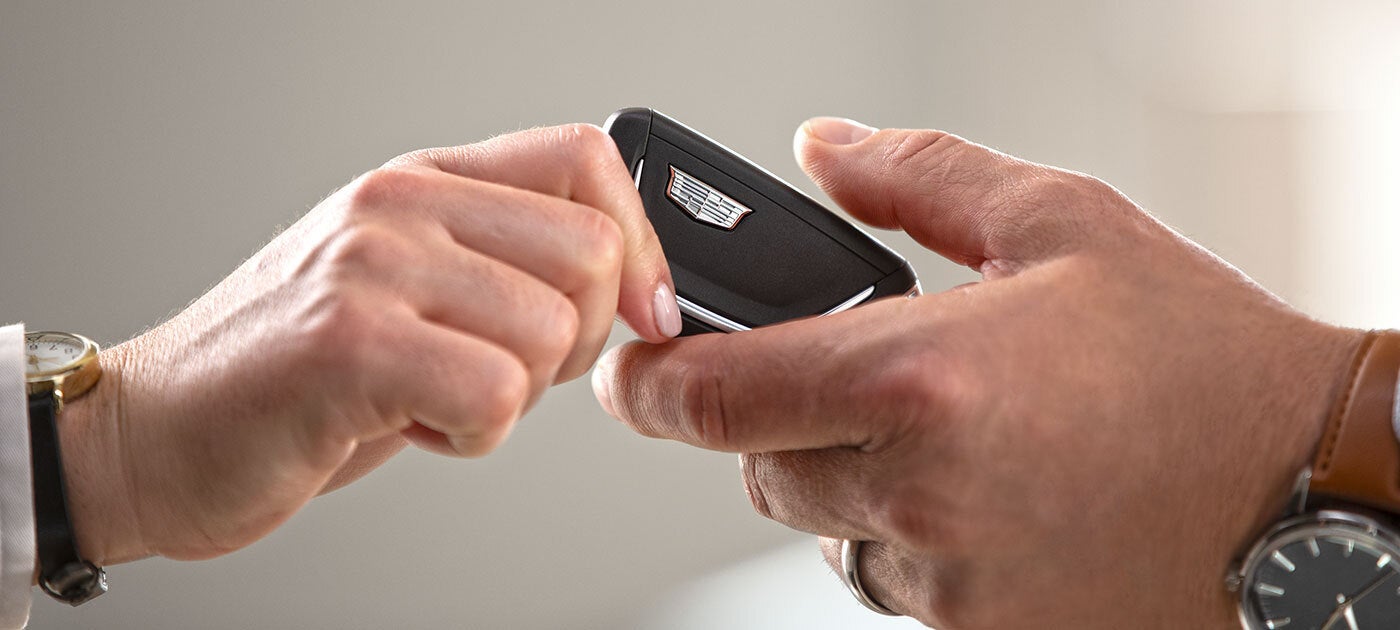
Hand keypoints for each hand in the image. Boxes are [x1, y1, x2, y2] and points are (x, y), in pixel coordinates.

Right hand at [59, 124, 678, 564]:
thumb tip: (632, 288)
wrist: (155, 434)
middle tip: (498, 374)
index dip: (641, 244)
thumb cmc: (293, 376)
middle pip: (590, 253)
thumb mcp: (407, 290)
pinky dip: (470, 435)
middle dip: (572, 342)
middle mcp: (399, 206)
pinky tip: (406, 424)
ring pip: (550, 333)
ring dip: (511, 400)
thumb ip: (506, 269)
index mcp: (424, 184)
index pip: (585, 159)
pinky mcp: (349, 341)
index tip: (642, 313)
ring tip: (431, 398)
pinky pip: (495, 393)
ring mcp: (371, 264)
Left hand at [593, 117, 1361, 627]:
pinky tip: (988, 494)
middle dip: (777, 423)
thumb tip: (822, 151)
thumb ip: (916, 180)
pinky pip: (896, 586)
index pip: (715, 398)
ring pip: (828, 532)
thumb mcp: (1059, 222)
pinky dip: (912, 539)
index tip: (635, 374)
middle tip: (854, 379)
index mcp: (918, 379)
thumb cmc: (1195, 353)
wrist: (1303, 479)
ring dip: (850, 485)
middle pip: (759, 468)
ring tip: (947, 435)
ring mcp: (951, 577)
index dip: (651, 386)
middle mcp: (919, 491)